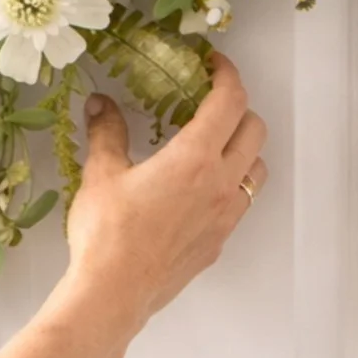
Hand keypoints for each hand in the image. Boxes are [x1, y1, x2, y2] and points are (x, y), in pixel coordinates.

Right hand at [0, 53, 267, 357]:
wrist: (114, 293)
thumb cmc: (107, 234)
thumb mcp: (101, 174)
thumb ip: (107, 132)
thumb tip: (100, 104)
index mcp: (194, 157)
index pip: (229, 101)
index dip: (227, 74)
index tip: (213, 64)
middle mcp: (221, 182)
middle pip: (254, 130)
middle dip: (238, 107)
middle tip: (209, 101)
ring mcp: (226, 215)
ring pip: (256, 168)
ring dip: (243, 148)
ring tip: (212, 144)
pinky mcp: (219, 241)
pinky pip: (240, 202)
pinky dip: (231, 184)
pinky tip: (199, 189)